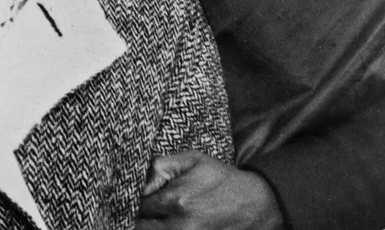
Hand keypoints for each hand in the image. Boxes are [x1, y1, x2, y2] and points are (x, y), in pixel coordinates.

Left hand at [137, 151, 284, 229]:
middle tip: (138, 207)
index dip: (129, 200)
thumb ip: (160, 165)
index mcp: (176, 201)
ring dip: (146, 225)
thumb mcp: (193, 160)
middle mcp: (177, 226)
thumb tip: (137, 176)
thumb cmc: (221, 179)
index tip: (131, 195)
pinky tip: (163, 222)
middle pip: (138, 226)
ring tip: (149, 215)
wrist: (255, 203)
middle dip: (136, 216)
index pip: (135, 206)